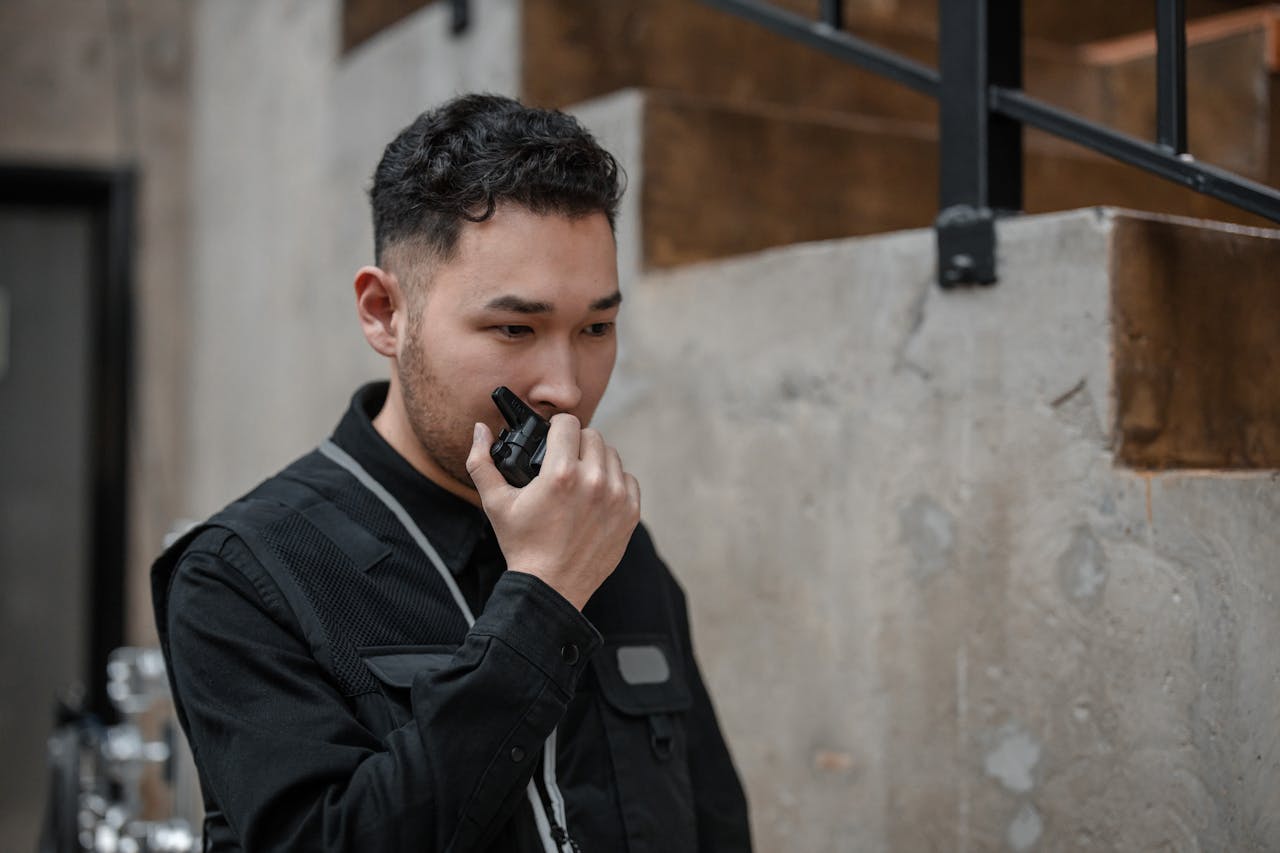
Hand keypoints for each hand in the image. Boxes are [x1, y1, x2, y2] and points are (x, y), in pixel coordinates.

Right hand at [466, 414, 640, 609]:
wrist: (551, 588)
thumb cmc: (522, 545)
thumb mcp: (495, 503)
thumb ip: (481, 462)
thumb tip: (480, 429)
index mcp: (561, 474)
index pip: (568, 423)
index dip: (556, 427)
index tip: (552, 438)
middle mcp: (593, 481)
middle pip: (592, 436)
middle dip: (576, 443)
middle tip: (563, 461)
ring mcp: (616, 497)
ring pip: (611, 455)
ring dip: (596, 460)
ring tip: (579, 478)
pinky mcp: (630, 513)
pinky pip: (628, 479)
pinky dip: (614, 482)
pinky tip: (596, 495)